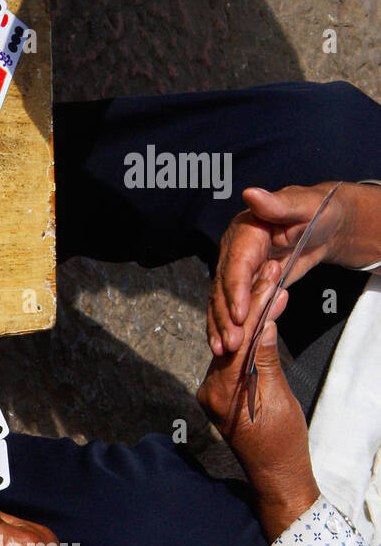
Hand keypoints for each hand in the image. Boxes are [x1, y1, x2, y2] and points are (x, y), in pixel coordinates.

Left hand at [197, 263, 317, 538]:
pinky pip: (234, 357)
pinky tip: (263, 316)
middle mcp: (209, 389)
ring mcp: (213, 391)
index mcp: (221, 391)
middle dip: (253, 306)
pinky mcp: (221, 393)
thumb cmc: (282, 444)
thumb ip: (266, 360)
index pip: (238, 339)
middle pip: (232, 337)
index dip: (256, 309)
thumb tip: (264, 322)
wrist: (277, 476)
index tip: (272, 282)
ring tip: (272, 285)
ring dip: (252, 317)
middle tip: (273, 274)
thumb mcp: (279, 398)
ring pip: (233, 344)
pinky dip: (250, 337)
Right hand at [209, 183, 350, 355]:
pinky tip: (222, 345)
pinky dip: (226, 326)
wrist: (325, 224)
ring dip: (221, 327)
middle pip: (223, 287)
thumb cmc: (321, 211)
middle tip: (232, 344)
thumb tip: (251, 194)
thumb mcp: (305, 205)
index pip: (236, 264)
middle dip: (225, 316)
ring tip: (224, 350)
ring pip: (222, 300)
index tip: (239, 314)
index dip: (235, 289)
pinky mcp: (242, 284)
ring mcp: (236, 268)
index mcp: (246, 230)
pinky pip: (230, 306)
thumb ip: (278, 204)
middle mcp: (234, 250)